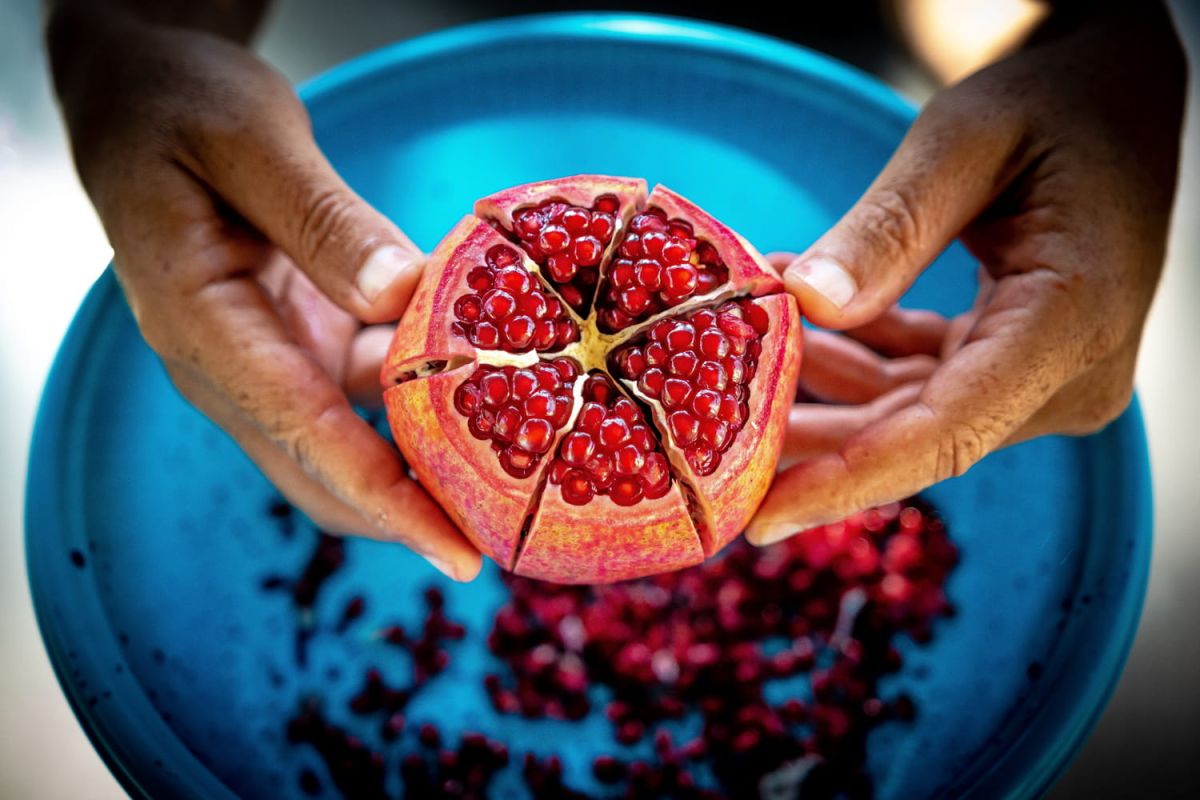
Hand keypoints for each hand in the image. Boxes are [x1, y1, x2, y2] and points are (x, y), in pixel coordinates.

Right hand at [48, 8, 481, 578]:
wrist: (140, 99)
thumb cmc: (179, 107)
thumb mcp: (251, 141)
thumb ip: (323, 222)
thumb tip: (404, 295)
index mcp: (201, 324)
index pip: (303, 434)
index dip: (386, 501)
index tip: (457, 553)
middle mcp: (228, 364)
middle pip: (323, 470)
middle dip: (410, 514)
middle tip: (507, 533)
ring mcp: (263, 360)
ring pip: (350, 441)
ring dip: (424, 462)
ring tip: (516, 476)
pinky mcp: (297, 343)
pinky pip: (364, 391)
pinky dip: (421, 396)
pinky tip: (491, 383)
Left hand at [747, 2, 1184, 544]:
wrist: (1121, 103)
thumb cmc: (1059, 104)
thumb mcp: (966, 141)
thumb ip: (891, 228)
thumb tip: (808, 305)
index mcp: (1069, 323)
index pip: (947, 433)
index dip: (848, 480)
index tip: (762, 518)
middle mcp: (1066, 375)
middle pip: (916, 436)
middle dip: (808, 440)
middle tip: (704, 445)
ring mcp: (1044, 377)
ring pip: (907, 414)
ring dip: (818, 389)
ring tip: (726, 362)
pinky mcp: (1016, 364)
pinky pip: (919, 381)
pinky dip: (853, 354)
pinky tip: (789, 322)